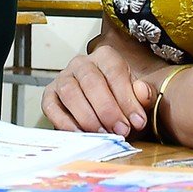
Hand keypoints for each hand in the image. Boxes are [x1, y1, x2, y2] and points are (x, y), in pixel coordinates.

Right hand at [41, 35, 159, 137]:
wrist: (101, 110)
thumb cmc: (120, 101)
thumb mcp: (137, 97)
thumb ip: (143, 94)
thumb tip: (143, 92)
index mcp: (105, 57)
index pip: (114, 72)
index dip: (127, 98)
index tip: (137, 121)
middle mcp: (81, 63)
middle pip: (91, 82)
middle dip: (108, 110)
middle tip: (121, 130)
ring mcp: (62, 78)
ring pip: (70, 93)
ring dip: (87, 117)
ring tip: (103, 133)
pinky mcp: (49, 96)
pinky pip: (52, 107)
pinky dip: (65, 123)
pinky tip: (80, 134)